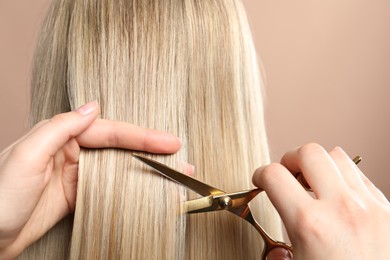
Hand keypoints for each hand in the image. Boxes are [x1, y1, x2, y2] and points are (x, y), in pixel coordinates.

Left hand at [0, 101, 181, 257]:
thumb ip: (59, 129)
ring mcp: (76, 174)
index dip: (142, 136)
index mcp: (60, 136)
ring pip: (119, 167)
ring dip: (146, 170)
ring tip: (172, 175)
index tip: (169, 143)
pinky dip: (131, 188)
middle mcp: (71, 151)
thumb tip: (92, 108)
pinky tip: (147, 189)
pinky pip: (110, 187)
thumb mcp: (25, 157)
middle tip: (180, 159)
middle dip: (151, 151)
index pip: (110, 132)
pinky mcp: (77, 195)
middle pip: (120, 147)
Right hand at [253, 143, 389, 259]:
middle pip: (309, 152)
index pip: (274, 175)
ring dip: (319, 165)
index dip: (260, 174)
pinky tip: (339, 196)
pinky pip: (361, 176)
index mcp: (310, 224)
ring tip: (313, 182)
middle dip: (290, 159)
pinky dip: (344, 177)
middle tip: (287, 173)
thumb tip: (276, 255)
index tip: (261, 180)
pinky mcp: (388, 209)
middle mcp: (341, 207)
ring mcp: (369, 205)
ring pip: (337, 157)